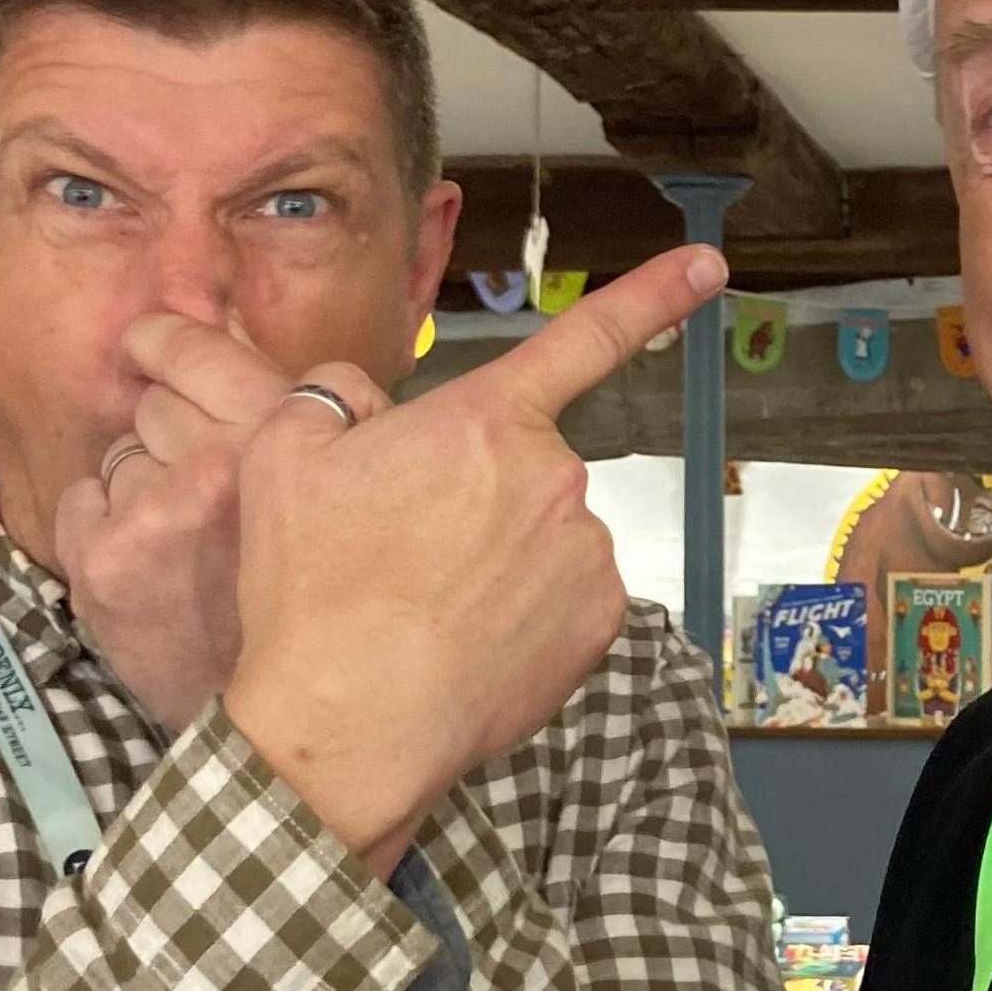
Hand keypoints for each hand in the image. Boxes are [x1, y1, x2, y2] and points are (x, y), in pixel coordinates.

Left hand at [52, 317, 289, 732]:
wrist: (292, 715)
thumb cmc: (319, 600)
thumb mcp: (333, 494)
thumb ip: (301, 426)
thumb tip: (236, 348)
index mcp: (288, 436)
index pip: (200, 350)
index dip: (168, 342)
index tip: (148, 340)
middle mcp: (223, 461)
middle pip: (157, 402)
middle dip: (170, 437)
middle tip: (199, 495)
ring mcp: (157, 509)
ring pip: (122, 455)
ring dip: (140, 489)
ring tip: (180, 544)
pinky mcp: (106, 557)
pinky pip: (82, 499)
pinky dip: (98, 527)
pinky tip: (144, 568)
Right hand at [209, 245, 727, 873]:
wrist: (344, 724)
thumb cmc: (310, 589)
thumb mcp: (282, 454)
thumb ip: (335, 396)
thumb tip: (365, 400)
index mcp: (486, 419)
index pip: (585, 337)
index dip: (654, 294)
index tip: (709, 266)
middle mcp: (556, 477)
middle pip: (518, 465)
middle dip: (472, 492)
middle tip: (401, 549)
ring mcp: (587, 555)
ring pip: (542, 535)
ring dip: (497, 557)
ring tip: (426, 605)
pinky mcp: (599, 626)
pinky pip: (564, 598)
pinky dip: (525, 614)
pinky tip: (468, 641)